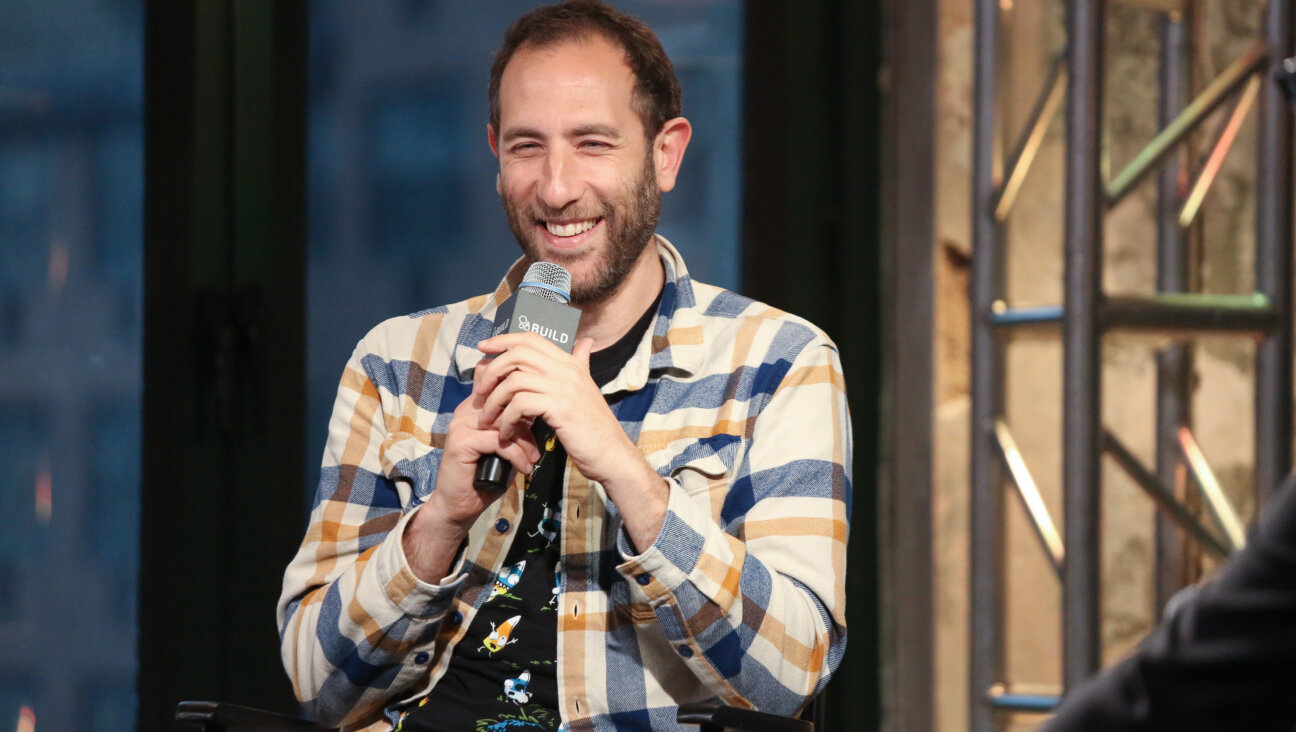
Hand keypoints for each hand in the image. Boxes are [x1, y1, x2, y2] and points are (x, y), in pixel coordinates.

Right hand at [402, 371, 540, 581]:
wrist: (459, 505)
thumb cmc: (485, 476)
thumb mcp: (505, 445)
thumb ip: (516, 427)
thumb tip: (540, 413)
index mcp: (475, 407)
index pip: (499, 384)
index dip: (523, 396)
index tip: (539, 415)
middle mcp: (466, 411)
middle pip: (505, 401)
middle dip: (528, 421)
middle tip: (537, 444)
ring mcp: (461, 425)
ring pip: (503, 421)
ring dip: (524, 441)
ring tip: (533, 458)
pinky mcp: (461, 443)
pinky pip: (497, 441)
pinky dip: (516, 455)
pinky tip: (524, 468)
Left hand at [474, 332, 667, 550]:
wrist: (612, 455)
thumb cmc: (594, 427)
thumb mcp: (587, 390)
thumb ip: (581, 364)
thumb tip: (585, 342)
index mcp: (570, 363)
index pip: (531, 338)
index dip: (503, 340)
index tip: (483, 348)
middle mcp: (567, 369)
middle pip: (517, 354)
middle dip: (491, 371)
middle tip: (480, 392)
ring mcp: (565, 387)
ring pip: (514, 381)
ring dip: (493, 401)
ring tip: (487, 419)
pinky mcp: (560, 408)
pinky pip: (520, 405)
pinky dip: (506, 420)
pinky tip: (504, 434)